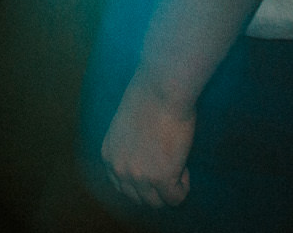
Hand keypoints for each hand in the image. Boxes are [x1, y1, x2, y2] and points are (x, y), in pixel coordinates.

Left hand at [101, 80, 195, 207]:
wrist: (161, 89)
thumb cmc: (148, 97)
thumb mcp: (125, 126)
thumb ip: (128, 148)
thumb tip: (144, 160)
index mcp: (108, 155)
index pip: (121, 186)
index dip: (141, 180)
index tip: (155, 166)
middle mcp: (119, 170)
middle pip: (138, 198)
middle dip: (155, 188)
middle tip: (169, 166)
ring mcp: (139, 177)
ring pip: (156, 203)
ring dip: (169, 189)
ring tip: (178, 166)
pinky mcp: (161, 179)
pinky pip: (175, 199)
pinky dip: (183, 188)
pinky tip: (184, 167)